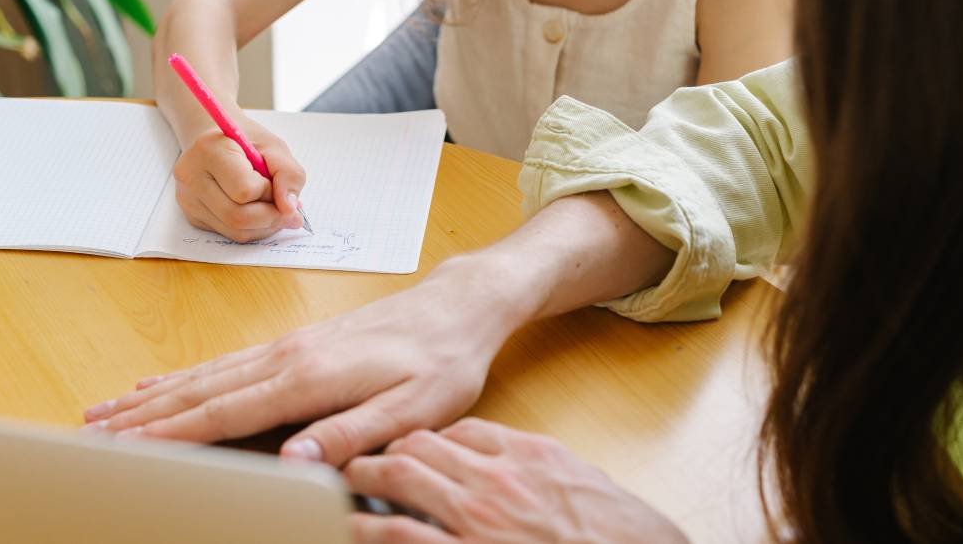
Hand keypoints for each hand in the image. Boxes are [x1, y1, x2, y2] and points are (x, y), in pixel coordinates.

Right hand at [81, 255, 528, 464]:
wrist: (457, 306)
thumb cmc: (441, 361)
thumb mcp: (415, 408)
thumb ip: (353, 433)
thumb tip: (296, 458)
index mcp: (310, 377)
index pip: (225, 412)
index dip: (171, 435)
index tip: (123, 450)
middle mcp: (287, 356)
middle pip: (198, 392)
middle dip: (141, 417)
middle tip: (88, 435)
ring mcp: (286, 346)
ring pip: (203, 375)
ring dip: (151, 396)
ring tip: (105, 411)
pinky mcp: (293, 344)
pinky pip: (225, 363)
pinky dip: (184, 377)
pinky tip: (162, 385)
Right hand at [171, 118, 304, 241]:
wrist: (218, 142)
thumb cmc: (247, 141)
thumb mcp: (274, 147)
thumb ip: (288, 174)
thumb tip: (290, 209)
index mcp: (209, 150)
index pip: (244, 190)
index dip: (269, 192)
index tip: (274, 181)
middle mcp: (191, 177)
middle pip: (237, 217)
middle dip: (271, 216)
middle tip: (287, 208)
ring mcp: (188, 199)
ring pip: (235, 231)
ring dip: (265, 226)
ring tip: (275, 208)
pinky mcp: (192, 216)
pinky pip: (229, 234)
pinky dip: (252, 228)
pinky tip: (257, 211)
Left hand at [346, 418, 689, 543]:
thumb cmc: (621, 534)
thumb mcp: (582, 486)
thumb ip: (540, 470)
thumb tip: (512, 464)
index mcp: (528, 455)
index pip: (460, 429)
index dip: (426, 436)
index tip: (408, 444)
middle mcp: (497, 478)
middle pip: (421, 445)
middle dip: (385, 449)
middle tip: (360, 459)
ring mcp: (478, 518)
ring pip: (401, 478)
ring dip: (364, 477)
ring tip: (341, 485)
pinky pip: (400, 534)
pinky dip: (369, 527)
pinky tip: (350, 528)